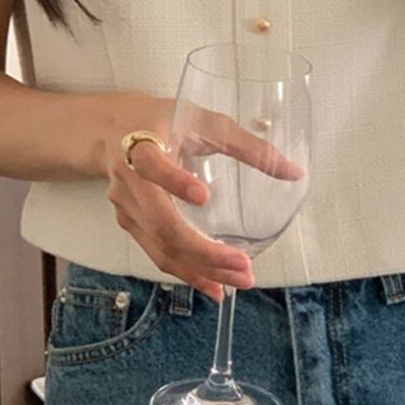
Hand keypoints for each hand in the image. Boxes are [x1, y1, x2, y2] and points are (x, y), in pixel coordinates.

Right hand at [96, 92, 304, 301]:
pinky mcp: (129, 223)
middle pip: (161, 222)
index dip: (175, 181)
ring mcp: (126, 206)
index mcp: (142, 144)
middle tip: (241, 265)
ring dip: (199, 268)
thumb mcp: (205, 122)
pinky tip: (213, 284)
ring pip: (160, 246)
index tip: (204, 195)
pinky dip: (186, 272)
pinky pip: (157, 253)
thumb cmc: (164, 120)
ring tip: (238, 280)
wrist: (112, 129)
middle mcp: (129, 179)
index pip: (151, 164)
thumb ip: (248, 146)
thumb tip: (293, 172)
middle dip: (202, 250)